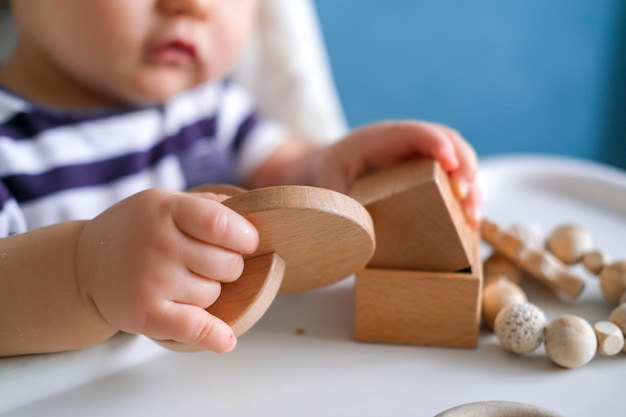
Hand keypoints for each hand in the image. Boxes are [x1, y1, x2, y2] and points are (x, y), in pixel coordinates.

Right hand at [74, 189, 258, 352]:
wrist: (85, 265)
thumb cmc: (138, 231)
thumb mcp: (165, 203)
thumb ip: (206, 206)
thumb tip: (249, 218)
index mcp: (166, 210)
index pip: (220, 224)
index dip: (244, 236)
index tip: (246, 242)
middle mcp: (157, 244)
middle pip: (226, 264)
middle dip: (228, 266)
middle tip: (208, 264)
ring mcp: (151, 281)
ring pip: (212, 294)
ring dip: (208, 291)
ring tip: (182, 281)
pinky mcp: (145, 314)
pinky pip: (192, 327)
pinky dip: (213, 336)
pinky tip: (225, 340)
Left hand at [314, 120, 480, 225]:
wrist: (324, 170)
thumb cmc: (327, 180)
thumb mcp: (328, 191)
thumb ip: (342, 209)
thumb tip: (360, 237)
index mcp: (378, 139)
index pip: (413, 132)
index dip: (436, 143)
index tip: (450, 165)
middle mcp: (405, 142)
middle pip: (446, 141)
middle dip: (463, 167)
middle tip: (466, 198)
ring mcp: (419, 154)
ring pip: (457, 158)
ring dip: (470, 185)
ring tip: (473, 216)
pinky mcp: (426, 169)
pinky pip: (453, 175)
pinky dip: (466, 194)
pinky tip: (470, 219)